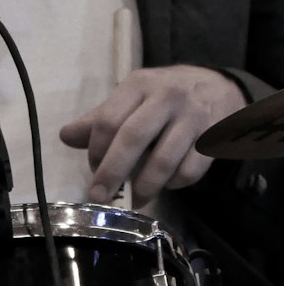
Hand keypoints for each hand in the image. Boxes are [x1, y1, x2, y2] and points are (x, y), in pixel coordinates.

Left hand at [58, 65, 245, 204]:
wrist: (220, 86)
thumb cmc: (165, 96)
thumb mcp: (132, 96)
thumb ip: (100, 118)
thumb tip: (66, 136)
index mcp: (139, 85)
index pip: (108, 120)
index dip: (96, 150)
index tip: (92, 170)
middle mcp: (167, 97)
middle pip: (133, 139)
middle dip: (112, 173)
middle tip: (100, 196)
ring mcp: (193, 117)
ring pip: (163, 160)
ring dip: (145, 186)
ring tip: (136, 200)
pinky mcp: (214, 138)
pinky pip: (190, 170)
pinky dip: (175, 184)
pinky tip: (167, 185)